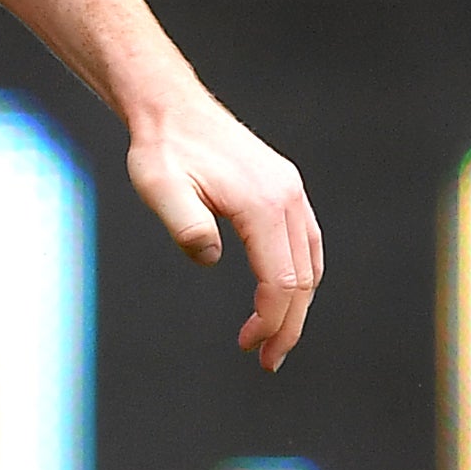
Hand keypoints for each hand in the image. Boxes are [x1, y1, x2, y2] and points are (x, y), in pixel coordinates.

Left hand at [128, 91, 323, 368]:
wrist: (171, 108)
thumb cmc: (162, 150)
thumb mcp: (159, 188)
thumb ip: (186, 224)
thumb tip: (210, 258)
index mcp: (264, 204)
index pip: (281, 280)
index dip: (270, 320)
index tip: (249, 347)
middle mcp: (288, 198)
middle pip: (303, 278)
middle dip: (288, 324)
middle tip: (266, 360)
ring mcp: (291, 192)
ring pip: (310, 263)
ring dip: (296, 304)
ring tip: (273, 337)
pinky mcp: (285, 189)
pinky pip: (306, 243)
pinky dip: (299, 275)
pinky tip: (281, 295)